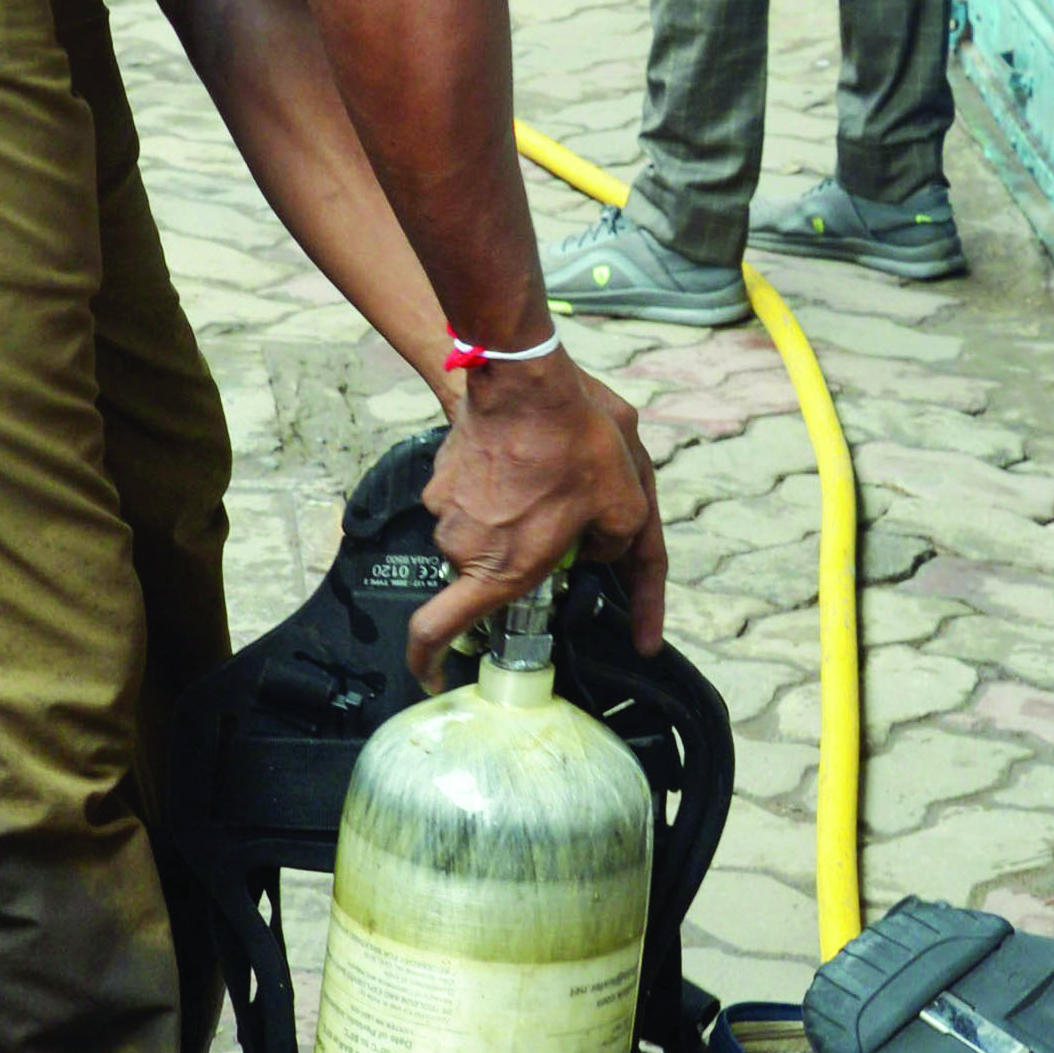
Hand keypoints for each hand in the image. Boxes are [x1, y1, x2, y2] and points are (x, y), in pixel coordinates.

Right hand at [413, 352, 665, 683]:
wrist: (526, 376)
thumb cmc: (576, 443)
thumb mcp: (626, 507)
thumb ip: (618, 552)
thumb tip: (597, 555)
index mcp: (503, 569)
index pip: (437, 632)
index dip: (426, 661)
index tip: (431, 676)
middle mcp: (463, 547)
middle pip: (482, 577)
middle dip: (515, 565)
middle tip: (556, 528)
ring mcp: (445, 509)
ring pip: (478, 536)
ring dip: (508, 524)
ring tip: (547, 482)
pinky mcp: (441, 476)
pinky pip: (468, 501)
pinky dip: (494, 493)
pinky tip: (524, 463)